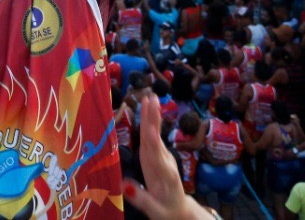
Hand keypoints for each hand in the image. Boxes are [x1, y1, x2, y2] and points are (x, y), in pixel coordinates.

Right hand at [123, 94, 212, 219]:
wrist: (181, 212)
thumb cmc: (166, 212)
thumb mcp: (154, 211)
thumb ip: (141, 198)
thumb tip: (123, 184)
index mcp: (162, 174)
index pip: (154, 151)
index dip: (150, 134)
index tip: (148, 121)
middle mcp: (164, 162)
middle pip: (155, 137)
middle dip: (152, 118)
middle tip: (150, 97)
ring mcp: (164, 159)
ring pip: (155, 135)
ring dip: (152, 117)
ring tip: (149, 98)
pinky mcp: (161, 158)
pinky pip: (154, 138)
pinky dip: (151, 124)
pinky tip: (149, 113)